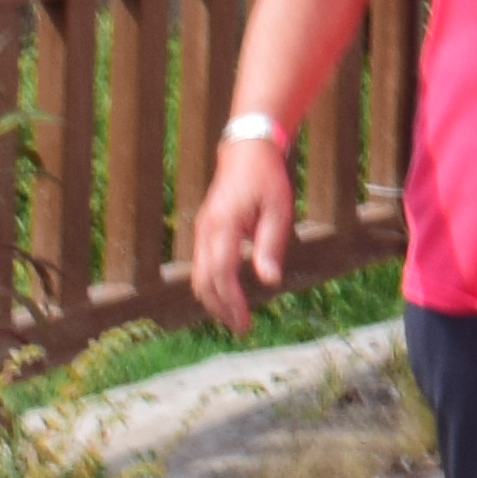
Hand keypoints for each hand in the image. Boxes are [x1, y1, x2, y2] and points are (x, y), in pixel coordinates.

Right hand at [182, 133, 295, 331]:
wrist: (246, 150)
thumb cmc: (267, 179)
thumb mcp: (278, 210)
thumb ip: (270, 246)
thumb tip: (269, 281)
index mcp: (224, 225)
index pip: (221, 274)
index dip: (232, 302)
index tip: (245, 322)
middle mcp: (206, 230)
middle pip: (203, 281)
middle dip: (220, 307)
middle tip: (241, 327)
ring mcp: (201, 230)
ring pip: (197, 275)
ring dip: (213, 299)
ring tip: (234, 316)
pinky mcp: (204, 230)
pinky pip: (200, 265)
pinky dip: (210, 284)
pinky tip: (227, 294)